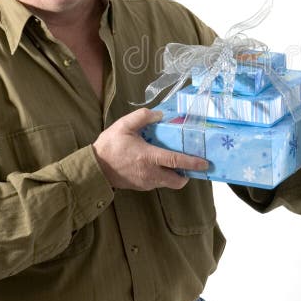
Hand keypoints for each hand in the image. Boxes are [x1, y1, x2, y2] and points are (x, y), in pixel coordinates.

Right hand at [92, 108, 208, 190]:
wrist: (94, 168)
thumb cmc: (109, 146)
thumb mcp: (124, 125)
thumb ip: (142, 117)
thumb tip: (159, 114)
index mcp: (149, 157)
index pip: (177, 161)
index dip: (193, 163)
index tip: (205, 163)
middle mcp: (151, 173)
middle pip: (177, 180)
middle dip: (187, 175)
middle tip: (190, 165)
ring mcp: (146, 182)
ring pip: (168, 183)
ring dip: (174, 176)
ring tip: (174, 163)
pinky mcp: (141, 187)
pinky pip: (157, 183)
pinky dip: (163, 177)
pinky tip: (158, 166)